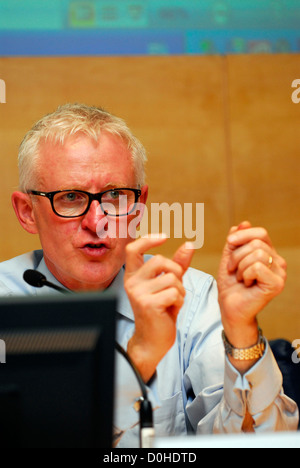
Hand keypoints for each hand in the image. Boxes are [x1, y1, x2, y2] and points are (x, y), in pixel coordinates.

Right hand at [124, 235, 193, 381]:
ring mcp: (138, 293)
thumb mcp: (167, 284)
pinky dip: (179, 301)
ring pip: (171, 278)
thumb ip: (177, 264)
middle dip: (175, 272)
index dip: (148, 239)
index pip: (133, 249)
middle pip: (159, 260)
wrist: (152, 341)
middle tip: (175, 287)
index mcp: (133, 275)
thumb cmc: (160, 311)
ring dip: (180, 290)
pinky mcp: (148, 304)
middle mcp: (132, 282)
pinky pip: (174, 292)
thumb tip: (189, 245)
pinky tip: (171, 309)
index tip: (164, 237)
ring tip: (172, 302)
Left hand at [217, 221, 286, 370]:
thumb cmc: (231, 284)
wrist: (230, 307)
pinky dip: (245, 274)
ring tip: (240, 278)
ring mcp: (280, 273)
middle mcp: (278, 262)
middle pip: (257, 243)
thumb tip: (243, 223)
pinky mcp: (277, 284)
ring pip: (257, 254)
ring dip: (240, 266)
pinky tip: (247, 284)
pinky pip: (257, 266)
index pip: (260, 233)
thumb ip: (236, 241)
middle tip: (233, 270)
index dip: (243, 234)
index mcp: (269, 253)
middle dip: (237, 255)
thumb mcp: (229, 258)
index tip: (229, 242)